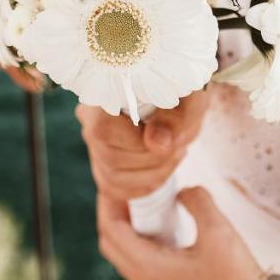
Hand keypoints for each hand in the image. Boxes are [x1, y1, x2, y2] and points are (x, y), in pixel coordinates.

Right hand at [76, 90, 210, 201]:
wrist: (180, 92)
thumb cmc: (184, 90)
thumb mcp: (190, 98)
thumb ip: (174, 120)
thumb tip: (158, 144)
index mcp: (105, 92)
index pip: (104, 131)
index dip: (141, 144)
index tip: (174, 140)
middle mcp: (89, 117)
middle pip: (111, 158)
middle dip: (155, 161)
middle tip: (180, 146)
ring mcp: (92, 141)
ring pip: (112, 178)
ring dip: (153, 174)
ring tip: (174, 154)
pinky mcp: (101, 162)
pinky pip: (113, 188)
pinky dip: (143, 186)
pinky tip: (162, 167)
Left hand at [97, 188, 263, 279]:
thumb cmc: (236, 275)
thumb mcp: (218, 229)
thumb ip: (196, 200)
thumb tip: (182, 192)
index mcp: (150, 269)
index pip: (111, 231)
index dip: (108, 203)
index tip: (115, 181)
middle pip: (112, 244)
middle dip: (113, 214)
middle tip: (126, 190)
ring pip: (125, 256)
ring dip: (127, 229)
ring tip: (143, 205)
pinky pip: (140, 265)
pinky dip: (141, 243)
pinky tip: (162, 228)